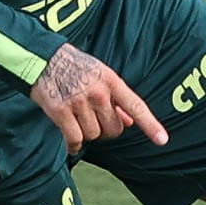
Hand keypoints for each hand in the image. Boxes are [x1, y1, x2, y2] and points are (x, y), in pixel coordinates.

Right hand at [30, 43, 168, 154]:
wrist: (43, 59)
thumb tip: (130, 122)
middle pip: (113, 129)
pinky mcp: (61, 112)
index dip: (150, 125)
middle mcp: (98, 93)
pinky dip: (73, 145)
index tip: (162, 140)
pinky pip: (75, 139)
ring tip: (78, 118)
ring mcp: (79, 103)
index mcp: (111, 81)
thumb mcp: (101, 75)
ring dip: (87, 133)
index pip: (136, 106)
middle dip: (106, 129)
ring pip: (93, 135)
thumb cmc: (75, 67)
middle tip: (94, 118)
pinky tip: (72, 143)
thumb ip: (116, 98)